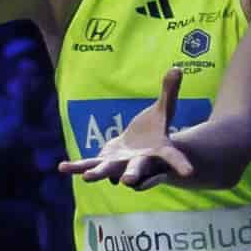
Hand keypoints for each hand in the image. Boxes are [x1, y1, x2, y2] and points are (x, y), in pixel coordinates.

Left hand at [59, 67, 196, 189]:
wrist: (140, 148)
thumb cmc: (154, 130)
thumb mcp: (163, 110)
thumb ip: (168, 92)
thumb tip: (177, 68)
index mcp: (157, 152)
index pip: (171, 157)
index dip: (180, 164)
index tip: (189, 172)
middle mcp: (138, 163)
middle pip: (135, 169)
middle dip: (132, 175)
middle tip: (128, 182)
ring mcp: (118, 165)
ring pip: (107, 171)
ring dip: (97, 173)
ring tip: (88, 177)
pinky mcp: (103, 162)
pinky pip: (88, 165)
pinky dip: (76, 166)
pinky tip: (62, 167)